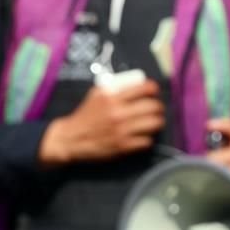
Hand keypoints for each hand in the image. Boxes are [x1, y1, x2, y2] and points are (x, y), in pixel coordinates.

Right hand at [39, 81, 164, 165]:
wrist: (71, 138)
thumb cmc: (85, 116)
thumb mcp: (96, 95)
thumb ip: (115, 87)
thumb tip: (135, 83)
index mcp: (113, 98)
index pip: (145, 89)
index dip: (153, 90)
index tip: (153, 93)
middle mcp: (119, 113)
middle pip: (154, 107)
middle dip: (158, 108)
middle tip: (156, 110)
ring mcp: (122, 131)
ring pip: (155, 123)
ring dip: (157, 123)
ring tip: (154, 122)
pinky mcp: (123, 146)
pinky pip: (147, 141)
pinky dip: (148, 139)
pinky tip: (143, 136)